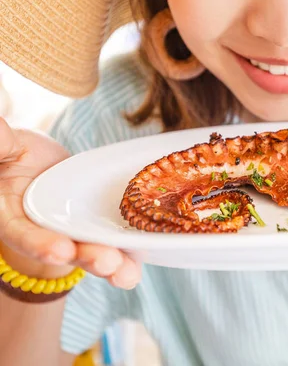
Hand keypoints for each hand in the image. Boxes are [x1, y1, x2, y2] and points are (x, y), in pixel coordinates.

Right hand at [0, 118, 140, 288]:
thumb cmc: (12, 152)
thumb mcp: (5, 146)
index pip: (22, 233)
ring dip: (112, 265)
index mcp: (10, 213)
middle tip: (108, 263)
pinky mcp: (96, 227)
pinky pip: (113, 242)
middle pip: (64, 249)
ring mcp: (71, 232)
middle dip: (87, 257)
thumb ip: (1, 144)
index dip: (39, 244)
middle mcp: (41, 230)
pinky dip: (129, 255)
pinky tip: (143, 262)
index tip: (61, 250)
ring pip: (91, 252)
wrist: (35, 162)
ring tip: (128, 274)